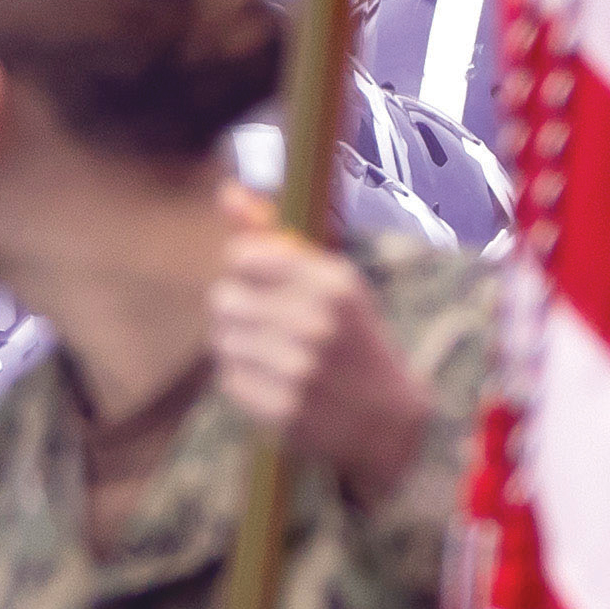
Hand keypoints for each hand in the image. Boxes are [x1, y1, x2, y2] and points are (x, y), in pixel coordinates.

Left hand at [206, 210, 436, 501]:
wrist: (388, 417)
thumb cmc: (352, 336)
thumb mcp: (329, 279)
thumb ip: (273, 234)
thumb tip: (224, 191)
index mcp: (334, 282)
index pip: (243, 255)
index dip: (247, 269)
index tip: (268, 283)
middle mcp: (317, 323)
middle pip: (223, 297)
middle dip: (238, 309)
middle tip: (269, 323)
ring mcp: (300, 369)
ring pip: (221, 339)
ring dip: (238, 345)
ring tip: (272, 354)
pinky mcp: (282, 409)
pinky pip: (228, 378)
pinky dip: (242, 378)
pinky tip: (272, 381)